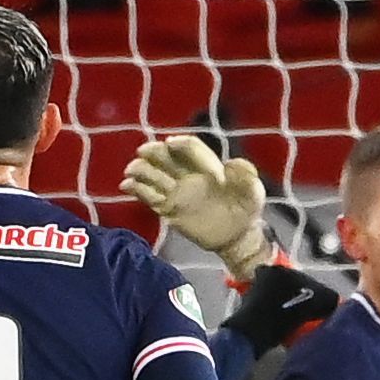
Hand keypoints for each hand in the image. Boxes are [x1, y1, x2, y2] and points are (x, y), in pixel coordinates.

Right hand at [122, 134, 270, 274]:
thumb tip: (231, 165)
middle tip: (142, 151)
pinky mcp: (170, 209)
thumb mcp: (254, 191)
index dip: (181, 144)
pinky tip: (126, 185)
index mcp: (208, 166)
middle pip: (168, 158)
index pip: (191, 149)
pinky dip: (137, 190)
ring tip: (131, 170)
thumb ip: (245, 176)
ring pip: (155, 176)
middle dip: (155, 152)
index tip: (170, 144)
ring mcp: (178, 192)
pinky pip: (150, 197)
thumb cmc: (247, 208)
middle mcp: (189, 175)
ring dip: (142, 170)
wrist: (238, 236)